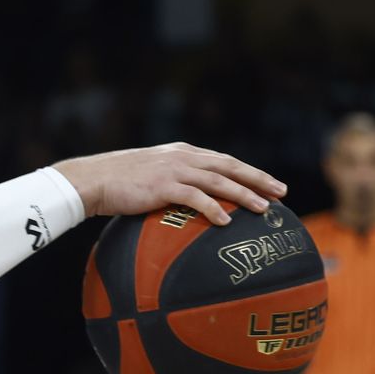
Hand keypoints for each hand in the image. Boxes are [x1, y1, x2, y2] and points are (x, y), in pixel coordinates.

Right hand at [58, 142, 285, 225]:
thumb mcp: (150, 176)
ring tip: (263, 209)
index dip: (250, 172)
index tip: (271, 184)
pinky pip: (195, 197)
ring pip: (219, 180)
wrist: (92, 179)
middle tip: (282, 192)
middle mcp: (182, 157)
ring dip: (244, 194)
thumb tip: (189, 205)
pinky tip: (227, 220)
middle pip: (230, 166)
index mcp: (182, 153)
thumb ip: (172, 183)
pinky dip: (213, 208)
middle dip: (258, 179)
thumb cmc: (118, 183)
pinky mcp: (162, 185)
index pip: (224, 160)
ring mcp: (173, 169)